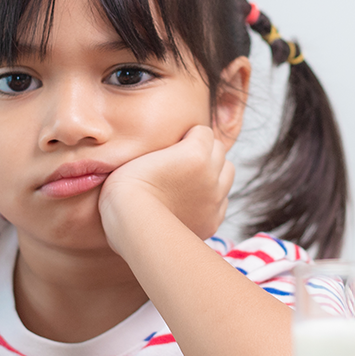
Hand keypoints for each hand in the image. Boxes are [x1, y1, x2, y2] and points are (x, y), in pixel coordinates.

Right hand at [98, 125, 233, 254]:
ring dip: (213, 171)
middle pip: (219, 150)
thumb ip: (166, 146)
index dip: (187, 136)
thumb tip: (174, 147)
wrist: (131, 224)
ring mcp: (214, 199)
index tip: (173, 146)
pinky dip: (210, 198)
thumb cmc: (127, 186)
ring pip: (227, 172)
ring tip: (190, 179)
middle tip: (182, 161)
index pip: (204, 131)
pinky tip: (190, 201)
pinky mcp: (212, 220)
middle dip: (204, 151)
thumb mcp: (141, 153)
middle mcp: (211, 174)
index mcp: (196, 153)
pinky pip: (222, 200)